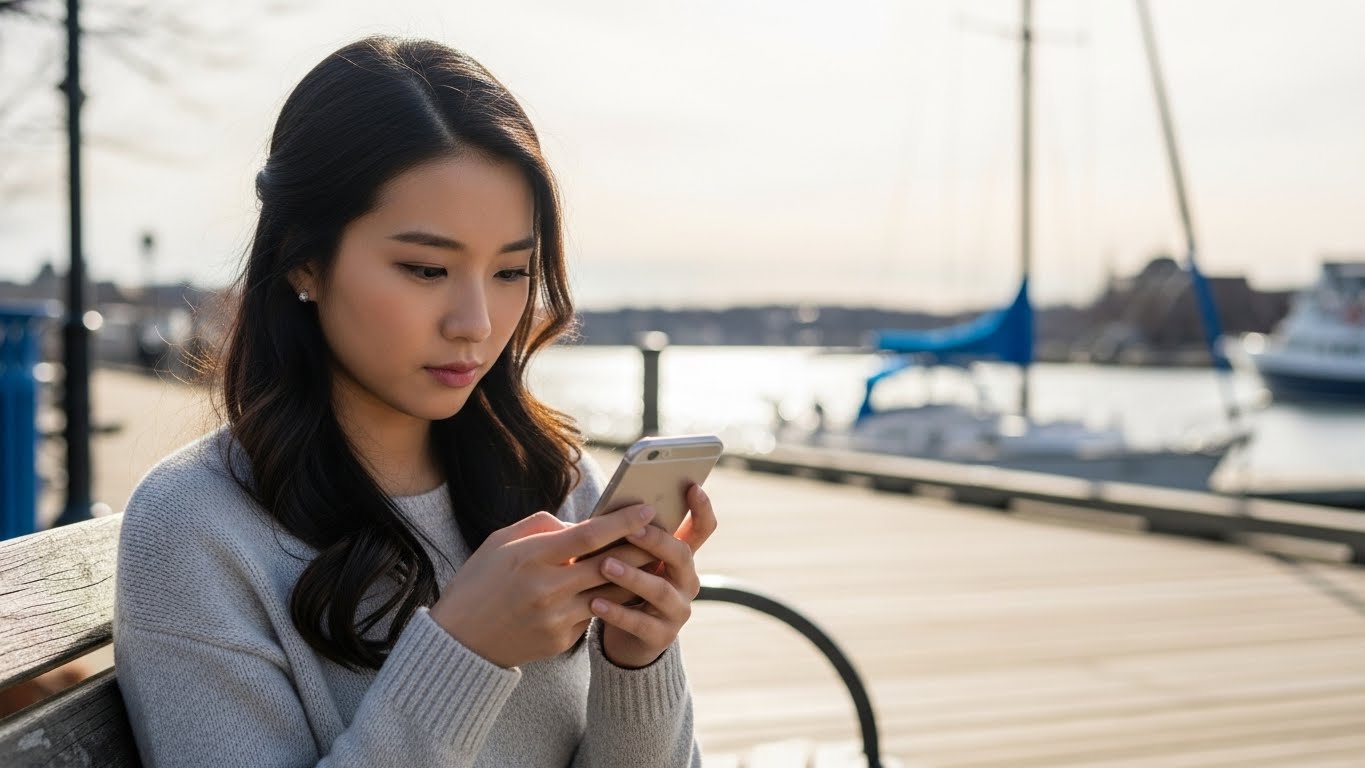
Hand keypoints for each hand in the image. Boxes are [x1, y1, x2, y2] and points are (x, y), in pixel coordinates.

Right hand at [429, 505, 655, 667]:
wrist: (459, 642)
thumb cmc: (479, 582)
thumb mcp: (500, 542)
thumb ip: (542, 526)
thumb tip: (579, 524)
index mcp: (532, 557)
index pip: (589, 535)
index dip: (623, 521)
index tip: (647, 508)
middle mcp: (548, 588)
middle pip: (610, 565)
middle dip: (641, 548)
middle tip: (663, 533)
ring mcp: (556, 618)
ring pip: (610, 593)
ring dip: (632, 577)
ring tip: (651, 560)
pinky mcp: (561, 641)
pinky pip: (592, 615)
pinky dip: (606, 600)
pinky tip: (618, 589)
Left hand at [590, 485, 716, 668]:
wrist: (628, 638)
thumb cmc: (626, 585)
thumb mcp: (632, 558)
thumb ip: (628, 536)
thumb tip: (605, 510)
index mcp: (682, 556)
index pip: (703, 528)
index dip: (702, 508)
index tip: (693, 486)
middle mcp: (687, 581)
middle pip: (682, 555)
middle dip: (656, 541)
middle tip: (631, 530)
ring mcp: (678, 609)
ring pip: (660, 590)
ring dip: (632, 576)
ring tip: (604, 565)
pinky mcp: (662, 636)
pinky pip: (640, 623)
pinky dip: (617, 612)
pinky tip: (594, 602)